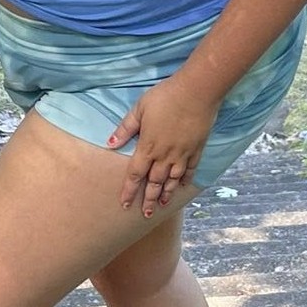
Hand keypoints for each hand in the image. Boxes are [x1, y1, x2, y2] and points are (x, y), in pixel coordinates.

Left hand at [107, 76, 219, 217]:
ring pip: (172, 180)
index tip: (124, 204)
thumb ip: (125, 128)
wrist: (196, 92)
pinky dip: (186, 179)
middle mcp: (165, 156)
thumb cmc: (165, 97)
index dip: (129, 190)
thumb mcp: (139, 109)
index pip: (135, 174)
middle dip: (148, 199)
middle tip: (145, 213)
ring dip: (166, 193)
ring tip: (161, 205)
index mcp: (148, 147)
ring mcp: (182, 154)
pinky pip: (190, 169)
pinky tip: (183, 186)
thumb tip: (110, 143)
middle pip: (154, 182)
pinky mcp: (196, 149)